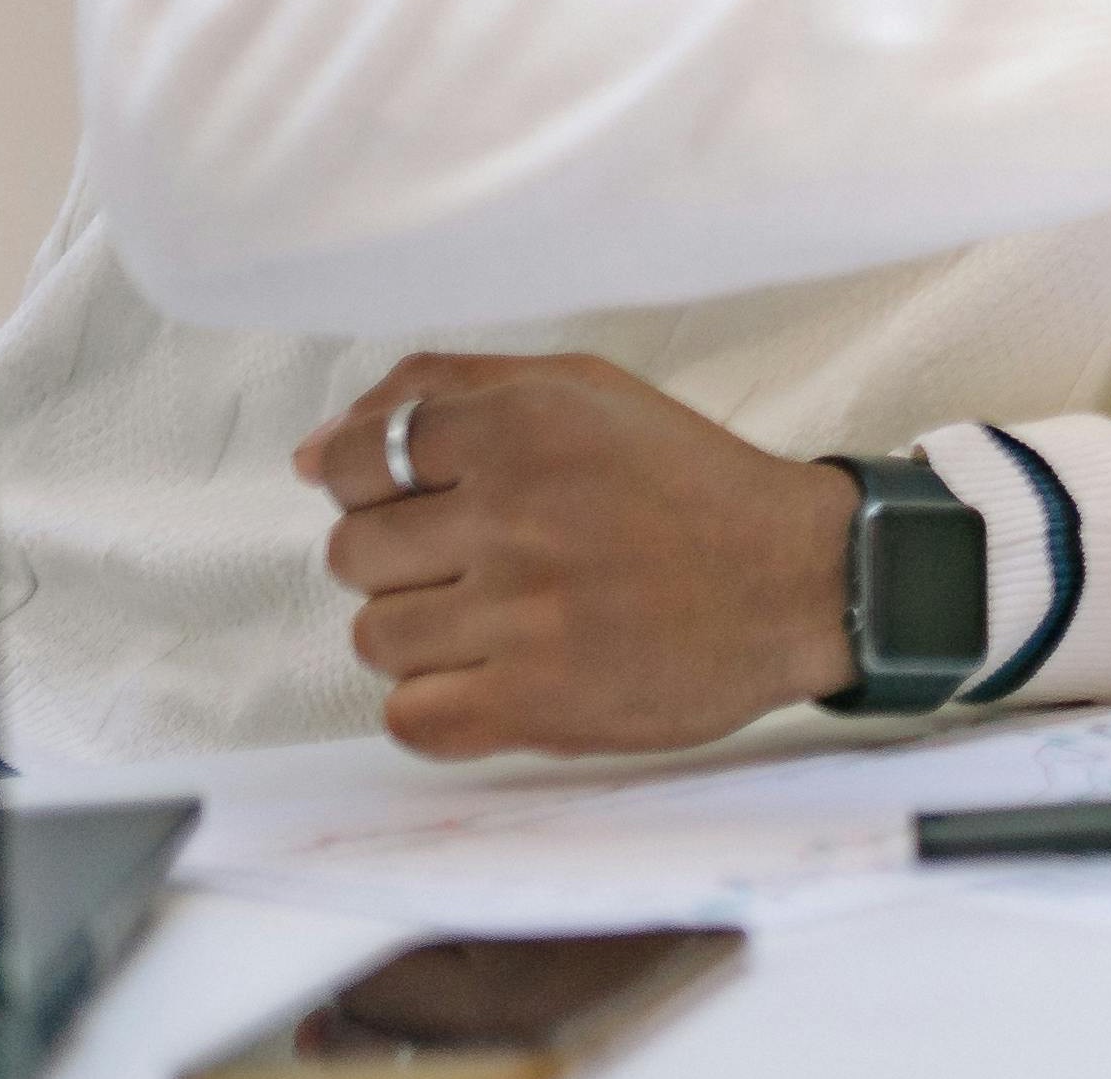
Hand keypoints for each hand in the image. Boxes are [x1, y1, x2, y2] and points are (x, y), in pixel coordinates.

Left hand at [292, 355, 862, 758]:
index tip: (439, 502)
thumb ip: (442, 392)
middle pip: (353, 554)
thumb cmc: (685, 484)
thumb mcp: (583, 392)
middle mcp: (515, 514)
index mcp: (524, 426)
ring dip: (429, 634)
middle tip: (492, 561)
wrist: (801, 580)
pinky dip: (443, 705)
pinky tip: (502, 675)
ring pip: (375, 638)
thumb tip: (309, 453)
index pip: (353, 461)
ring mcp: (521, 616)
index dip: (379, 487)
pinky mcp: (533, 705)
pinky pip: (408, 717)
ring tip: (508, 620)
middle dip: (408, 560)